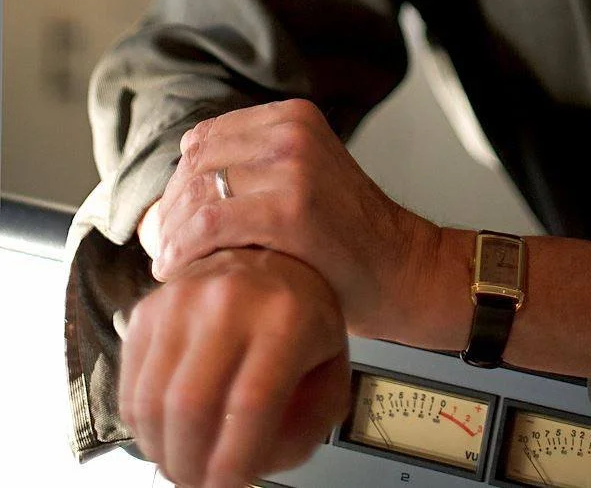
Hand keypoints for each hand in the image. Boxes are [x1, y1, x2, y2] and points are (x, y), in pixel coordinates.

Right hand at [120, 246, 350, 487]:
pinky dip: (142, 427)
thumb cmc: (302, 322)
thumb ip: (306, 426)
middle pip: (191, 405)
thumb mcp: (330, 370)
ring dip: (161, 451)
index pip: (251, 403)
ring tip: (182, 463)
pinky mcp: (147, 309)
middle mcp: (230, 300)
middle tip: (199, 483)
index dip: (234, 460)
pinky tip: (166, 432)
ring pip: (151, 401)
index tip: (230, 484)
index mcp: (286, 316)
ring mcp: (181, 300)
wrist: (269, 257)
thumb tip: (256, 463)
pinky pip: (130, 388)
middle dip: (190, 464)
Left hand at [152, 99, 440, 337]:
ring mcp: (293, 167)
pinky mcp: (290, 209)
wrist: (402, 267)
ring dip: (170, 233)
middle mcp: (292, 131)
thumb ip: (251, 169)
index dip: (180, 183)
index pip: (204, 138)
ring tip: (169, 263)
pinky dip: (182, 250)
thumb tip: (168, 197)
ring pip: (195, 193)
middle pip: (195, 164)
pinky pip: (208, 224)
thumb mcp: (303, 177)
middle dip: (171, 210)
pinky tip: (178, 272)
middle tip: (164, 249)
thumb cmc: (346, 236)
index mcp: (293, 115)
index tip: (174, 220)